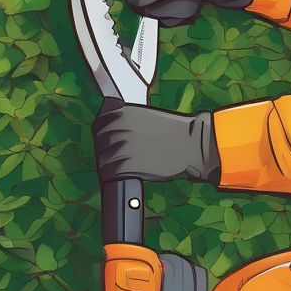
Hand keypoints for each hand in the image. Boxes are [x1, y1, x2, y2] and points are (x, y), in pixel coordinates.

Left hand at [93, 100, 220, 183]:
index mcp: (123, 113)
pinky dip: (115, 177)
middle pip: (100, 144)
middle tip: (117, 158)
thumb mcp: (146, 118)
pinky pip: (111, 174)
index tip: (107, 142)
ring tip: (121, 169)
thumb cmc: (173, 132)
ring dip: (109, 167)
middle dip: (106, 152)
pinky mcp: (126, 165)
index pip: (99, 126)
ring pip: (104, 161)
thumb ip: (127, 123)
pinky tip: (124, 176)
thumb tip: (109, 134)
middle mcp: (120, 128)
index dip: (102, 136)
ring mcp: (122, 147)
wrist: (191, 144)